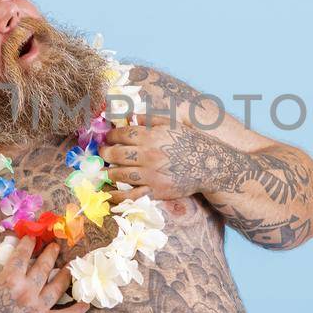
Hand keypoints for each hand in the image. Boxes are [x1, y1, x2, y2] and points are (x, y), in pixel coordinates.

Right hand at [0, 234, 89, 312]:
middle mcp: (26, 292)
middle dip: (50, 253)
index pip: (23, 254)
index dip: (28, 242)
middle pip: (44, 267)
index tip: (32, 236)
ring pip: (57, 288)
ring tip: (70, 265)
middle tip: (55, 245)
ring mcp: (35, 309)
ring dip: (66, 275)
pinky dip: (76, 311)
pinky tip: (86, 303)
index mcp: (9, 279)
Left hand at [102, 113, 220, 200]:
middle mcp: (148, 155)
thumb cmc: (189, 142)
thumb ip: (150, 119)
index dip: (110, 136)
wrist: (209, 165)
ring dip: (108, 172)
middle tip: (102, 153)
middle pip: (115, 154)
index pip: (121, 134)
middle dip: (105, 153)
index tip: (107, 138)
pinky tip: (108, 194)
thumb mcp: (171, 124)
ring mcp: (151, 175)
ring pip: (119, 174)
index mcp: (151, 136)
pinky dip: (116, 196)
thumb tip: (130, 116)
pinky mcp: (155, 191)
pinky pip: (130, 195)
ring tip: (104, 170)